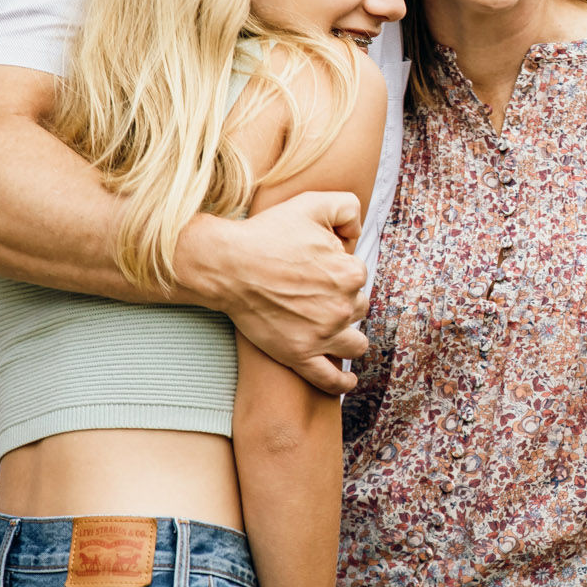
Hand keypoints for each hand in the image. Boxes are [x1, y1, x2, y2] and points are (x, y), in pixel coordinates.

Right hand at [183, 193, 369, 394]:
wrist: (228, 265)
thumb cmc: (267, 233)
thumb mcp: (312, 203)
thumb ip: (346, 207)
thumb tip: (357, 232)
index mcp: (350, 272)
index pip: (358, 276)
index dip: (340, 270)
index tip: (318, 267)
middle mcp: (342, 306)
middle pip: (357, 309)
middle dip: (343, 301)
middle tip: (315, 294)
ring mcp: (322, 334)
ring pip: (354, 343)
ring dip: (349, 338)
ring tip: (337, 333)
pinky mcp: (299, 355)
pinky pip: (330, 378)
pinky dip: (342, 383)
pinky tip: (348, 381)